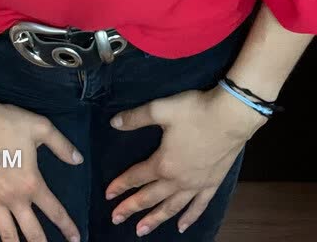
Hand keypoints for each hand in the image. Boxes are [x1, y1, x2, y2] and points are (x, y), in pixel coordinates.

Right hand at [0, 94, 83, 241]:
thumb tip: (78, 160)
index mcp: (32, 184)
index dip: (67, 227)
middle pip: (32, 232)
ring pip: (6, 234)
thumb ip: (61, 146)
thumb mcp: (41, 128)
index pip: (55, 211)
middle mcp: (14, 198)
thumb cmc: (8, 123)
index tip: (76, 239)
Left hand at [105, 87, 267, 235]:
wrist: (231, 116)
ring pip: (172, 207)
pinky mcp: (213, 183)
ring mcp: (197, 184)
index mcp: (163, 163)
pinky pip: (199, 206)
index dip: (120, 185)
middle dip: (131, 208)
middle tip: (116, 219)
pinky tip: (182, 226)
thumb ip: (136, 118)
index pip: (136, 177)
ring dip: (155, 219)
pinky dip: (189, 217)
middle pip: (150, 197)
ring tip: (141, 230)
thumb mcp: (161, 109)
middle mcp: (178, 180)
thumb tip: (113, 123)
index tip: (108, 195)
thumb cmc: (195, 112)